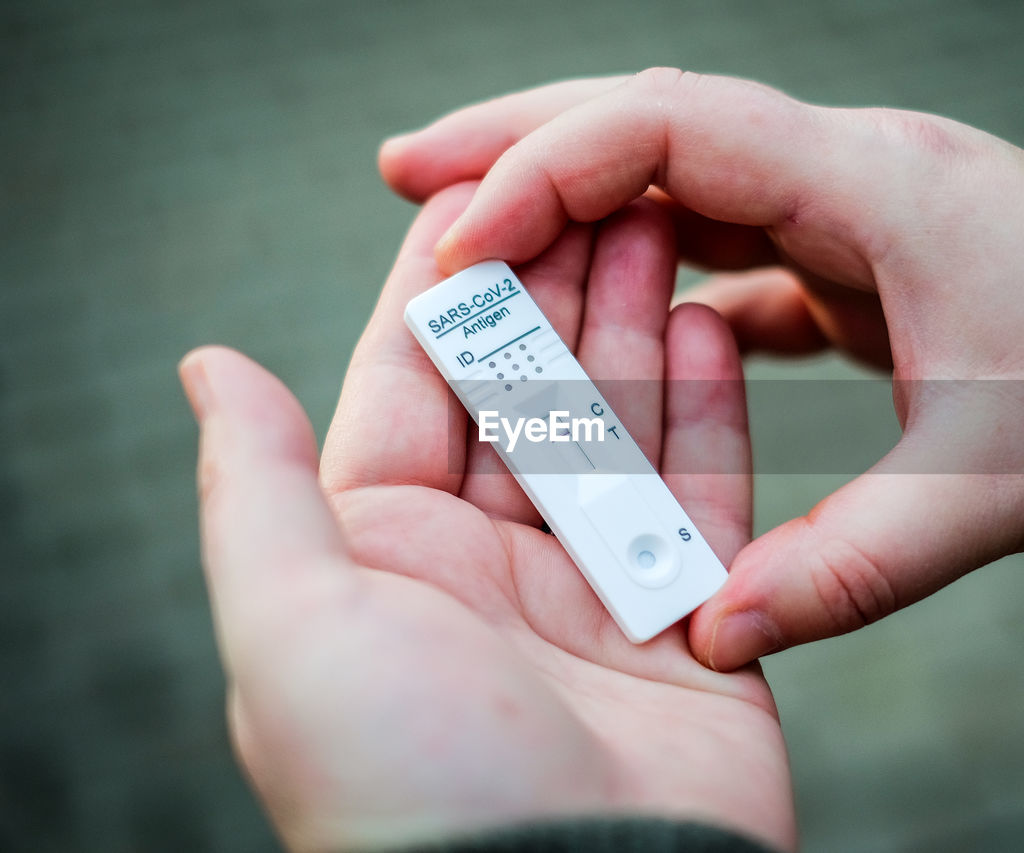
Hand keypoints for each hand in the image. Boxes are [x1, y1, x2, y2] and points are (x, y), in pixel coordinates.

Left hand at [180, 185, 793, 851]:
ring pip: (616, 430)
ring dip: (634, 330)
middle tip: (595, 186)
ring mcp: (592, 593)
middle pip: (525, 394)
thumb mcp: (293, 626)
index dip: (447, 284)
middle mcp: (485, 570)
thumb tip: (209, 365)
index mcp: (382, 558)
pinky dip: (706, 417)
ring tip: (659, 229)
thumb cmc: (410, 788)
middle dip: (556, 288)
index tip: (483, 188)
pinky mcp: (688, 623)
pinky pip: (700, 498)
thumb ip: (256, 488)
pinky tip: (711, 334)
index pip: (412, 387)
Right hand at [379, 69, 1023, 670]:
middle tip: (407, 176)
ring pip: (683, 174)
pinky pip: (732, 242)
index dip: (554, 168)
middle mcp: (852, 171)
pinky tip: (613, 321)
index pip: (680, 128)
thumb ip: (856, 565)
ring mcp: (852, 208)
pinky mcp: (858, 257)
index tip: (456, 236)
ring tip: (473, 237)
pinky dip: (655, 268)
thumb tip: (715, 637)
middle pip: (657, 116)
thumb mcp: (998, 487)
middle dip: (525, 141)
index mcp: (879, 188)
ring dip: (579, 199)